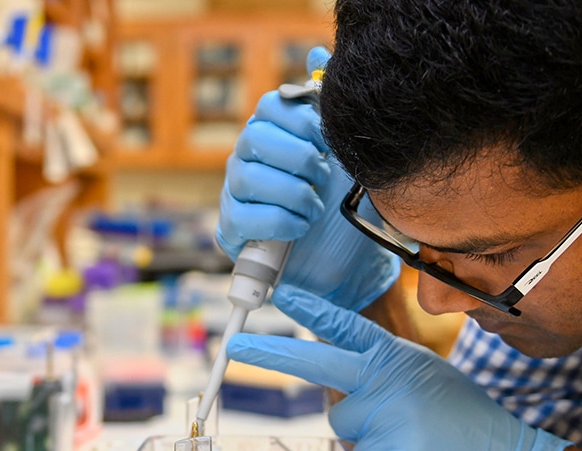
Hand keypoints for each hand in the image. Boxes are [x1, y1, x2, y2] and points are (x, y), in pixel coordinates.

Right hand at [216, 46, 398, 311]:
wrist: (350, 266)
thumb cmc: (345, 207)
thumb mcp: (349, 156)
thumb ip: (330, 107)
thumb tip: (320, 54)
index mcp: (274, 134)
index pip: (270, 107)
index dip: (302, 121)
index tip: (328, 143)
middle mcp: (247, 158)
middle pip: (254, 137)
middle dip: (298, 158)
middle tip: (322, 177)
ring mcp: (234, 194)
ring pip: (246, 177)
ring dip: (291, 193)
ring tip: (314, 208)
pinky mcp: (231, 231)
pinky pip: (242, 217)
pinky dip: (277, 222)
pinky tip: (298, 228)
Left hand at [227, 285, 572, 450]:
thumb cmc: (469, 423)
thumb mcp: (429, 379)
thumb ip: (386, 373)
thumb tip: (346, 381)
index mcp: (399, 357)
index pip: (347, 327)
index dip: (312, 309)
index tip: (280, 294)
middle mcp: (387, 379)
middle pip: (318, 363)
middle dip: (271, 354)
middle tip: (234, 345)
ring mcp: (385, 414)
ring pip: (343, 422)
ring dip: (367, 433)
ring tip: (409, 437)